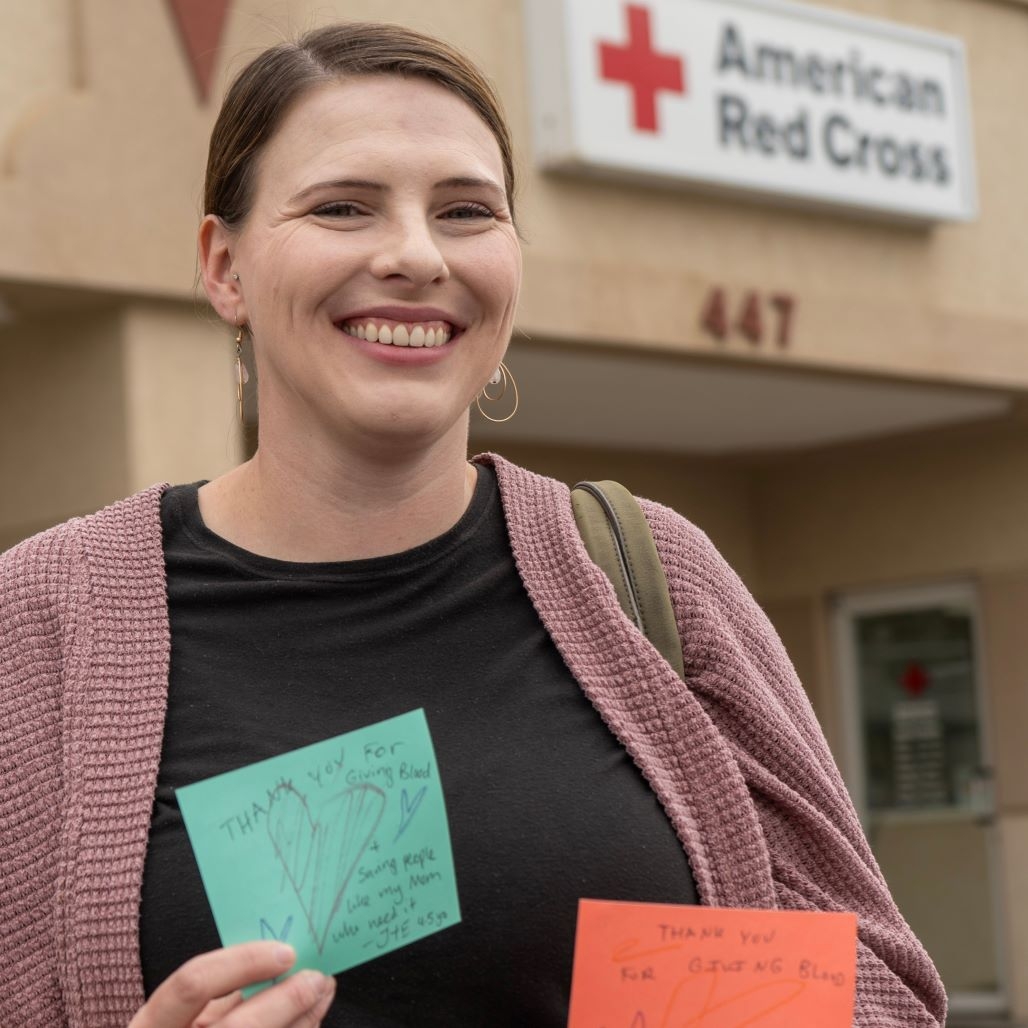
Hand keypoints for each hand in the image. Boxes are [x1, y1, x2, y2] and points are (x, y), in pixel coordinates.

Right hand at [129, 941, 335, 1027]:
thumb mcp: (179, 1017)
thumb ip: (217, 991)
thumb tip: (277, 957)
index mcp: (151, 1027)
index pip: (193, 985)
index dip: (243, 964)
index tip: (286, 952)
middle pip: (239, 1027)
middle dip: (286, 999)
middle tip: (319, 978)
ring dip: (300, 1023)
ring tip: (321, 997)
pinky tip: (308, 1023)